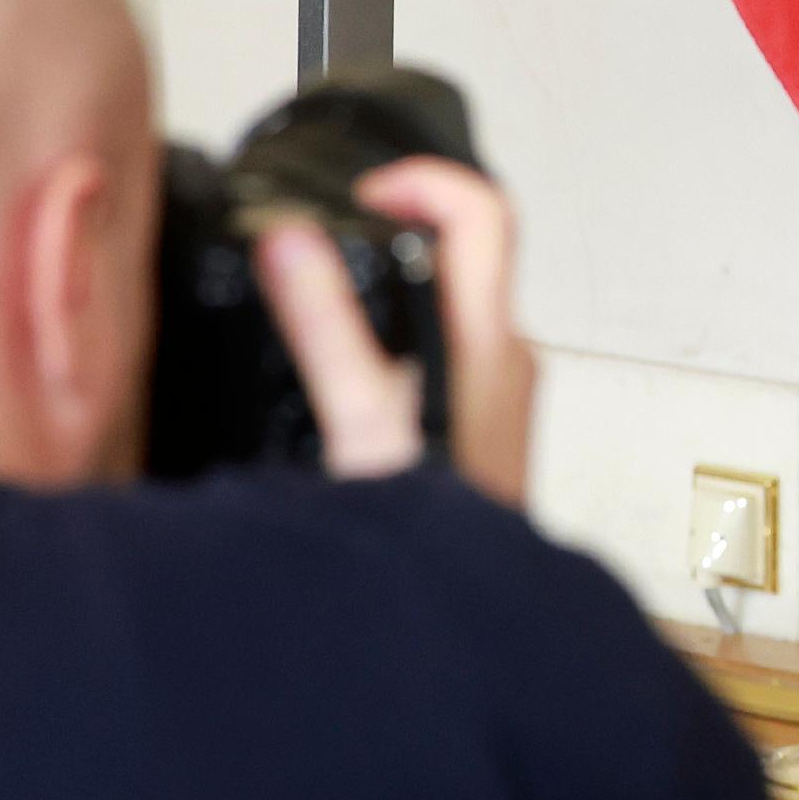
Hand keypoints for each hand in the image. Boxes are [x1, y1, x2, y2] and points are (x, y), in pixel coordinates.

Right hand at [255, 158, 535, 507]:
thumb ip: (326, 327)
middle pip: (472, 253)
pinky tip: (350, 374)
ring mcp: (502, 394)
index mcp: (488, 341)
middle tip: (336, 230)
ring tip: (330, 294)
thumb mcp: (361, 421)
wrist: (463, 617)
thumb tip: (290, 239)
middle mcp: (508, 358)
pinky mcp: (485, 429)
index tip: (364, 191)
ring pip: (457, 308)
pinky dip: (402, 339)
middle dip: (404, 227)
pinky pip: (448, 356)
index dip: (426, 181)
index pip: (485, 213)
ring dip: (401, 286)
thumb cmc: (428, 528)